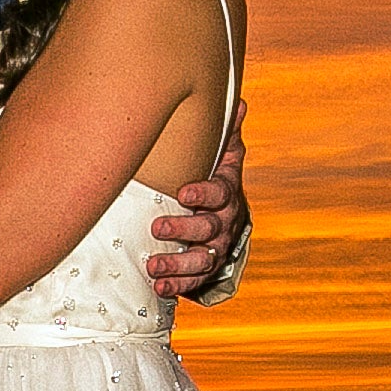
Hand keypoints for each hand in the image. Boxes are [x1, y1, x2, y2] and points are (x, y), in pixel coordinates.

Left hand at [145, 115, 249, 299]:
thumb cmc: (214, 179)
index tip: (183, 193)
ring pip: (202, 260)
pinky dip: (177, 287)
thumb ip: (224, 134)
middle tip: (157, 228)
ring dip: (177, 265)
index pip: (220, 193)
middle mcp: (224, 223)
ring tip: (153, 267)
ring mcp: (215, 249)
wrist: (225, 217)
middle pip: (209, 229)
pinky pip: (195, 282)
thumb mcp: (221, 156)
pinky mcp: (205, 270)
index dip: (203, 194)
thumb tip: (237, 102)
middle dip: (183, 230)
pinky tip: (158, 288)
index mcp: (226, 194)